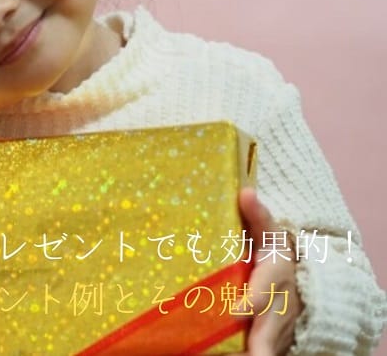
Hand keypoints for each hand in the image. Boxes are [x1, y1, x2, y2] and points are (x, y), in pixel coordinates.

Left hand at [226, 188, 302, 355]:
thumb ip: (257, 216)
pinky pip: (253, 354)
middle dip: (257, 347)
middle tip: (245, 355)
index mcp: (276, 278)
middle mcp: (278, 310)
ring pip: (263, 348)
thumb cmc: (274, 255)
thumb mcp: (270, 234)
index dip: (252, 302)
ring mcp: (275, 332)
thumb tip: (245, 192)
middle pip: (268, 333)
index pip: (265, 291)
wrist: (293, 281)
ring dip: (244, 354)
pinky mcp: (267, 344)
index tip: (237, 310)